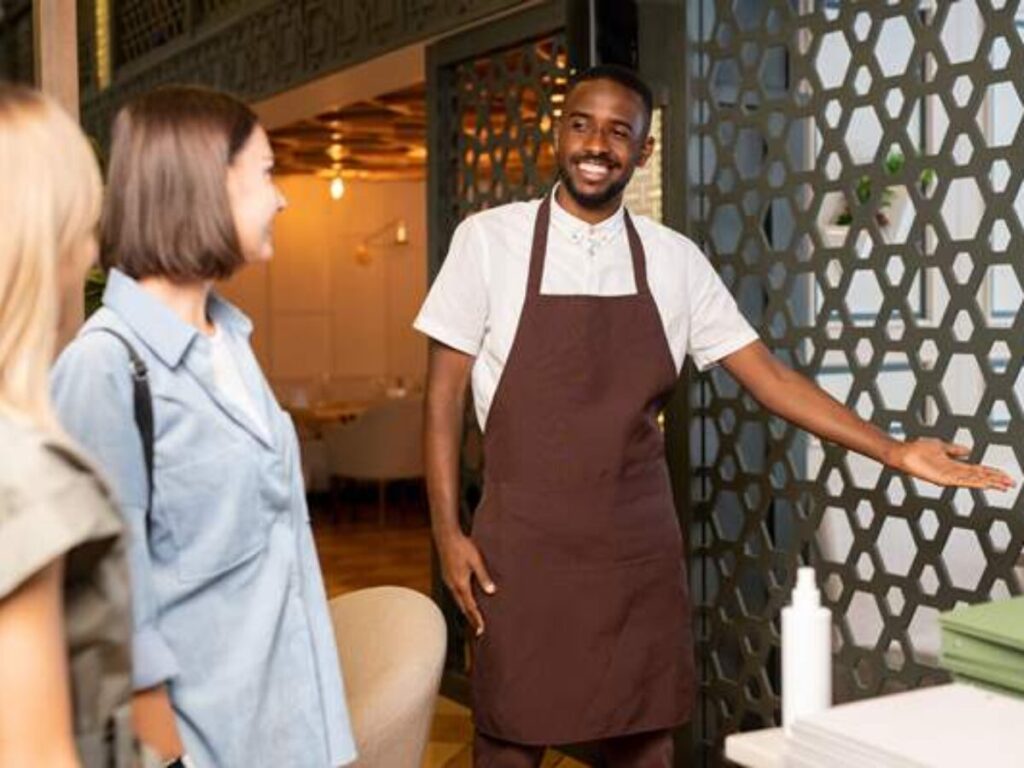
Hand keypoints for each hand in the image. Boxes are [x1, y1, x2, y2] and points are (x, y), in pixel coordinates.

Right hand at [436, 531, 495, 635]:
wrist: (446, 536)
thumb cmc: (462, 546)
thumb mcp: (476, 561)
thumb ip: (483, 577)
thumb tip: (491, 591)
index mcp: (461, 584)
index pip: (470, 606)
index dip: (476, 619)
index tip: (481, 629)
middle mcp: (453, 585)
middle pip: (463, 607)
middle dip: (471, 618)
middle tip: (478, 630)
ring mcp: (448, 581)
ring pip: (458, 601)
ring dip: (466, 610)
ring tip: (473, 618)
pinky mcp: (447, 576)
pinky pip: (455, 593)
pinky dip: (461, 601)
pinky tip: (465, 599)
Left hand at [888, 438, 1014, 489]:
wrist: (903, 453)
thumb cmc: (918, 449)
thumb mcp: (941, 446)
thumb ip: (955, 450)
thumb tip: (968, 450)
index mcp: (955, 465)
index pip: (979, 470)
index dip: (993, 473)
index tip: (1006, 476)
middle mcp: (954, 473)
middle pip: (980, 477)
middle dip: (996, 480)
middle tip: (1011, 483)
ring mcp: (949, 477)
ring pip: (974, 480)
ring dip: (989, 482)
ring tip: (1003, 485)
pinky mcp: (942, 479)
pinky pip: (961, 481)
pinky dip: (974, 482)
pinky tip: (984, 484)